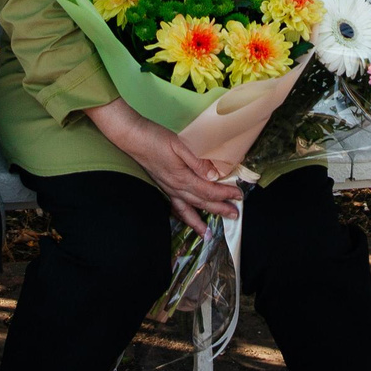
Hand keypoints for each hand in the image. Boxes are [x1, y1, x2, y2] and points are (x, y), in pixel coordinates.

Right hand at [89, 99, 243, 232]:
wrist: (132, 138)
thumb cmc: (155, 138)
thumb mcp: (179, 144)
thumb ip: (198, 161)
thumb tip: (214, 175)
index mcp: (182, 177)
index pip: (208, 190)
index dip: (225, 194)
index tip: (239, 195)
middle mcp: (175, 187)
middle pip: (201, 202)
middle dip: (219, 209)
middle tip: (234, 215)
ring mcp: (167, 188)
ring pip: (187, 209)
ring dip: (199, 220)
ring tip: (208, 233)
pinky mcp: (162, 186)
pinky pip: (175, 206)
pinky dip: (183, 216)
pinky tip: (187, 219)